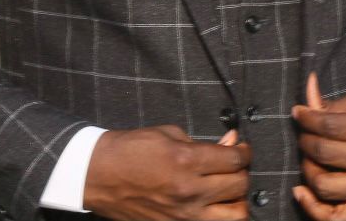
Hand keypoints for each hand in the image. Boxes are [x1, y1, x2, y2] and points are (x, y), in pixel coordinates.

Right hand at [83, 125, 251, 220]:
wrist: (101, 175)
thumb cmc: (131, 149)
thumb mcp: (169, 134)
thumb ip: (203, 143)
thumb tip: (230, 145)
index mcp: (186, 161)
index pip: (234, 159)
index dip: (244, 151)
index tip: (242, 147)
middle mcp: (189, 191)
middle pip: (240, 185)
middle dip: (242, 171)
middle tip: (234, 164)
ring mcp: (184, 215)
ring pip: (236, 215)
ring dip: (238, 200)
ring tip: (229, 189)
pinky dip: (220, 215)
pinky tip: (215, 204)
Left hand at [291, 73, 345, 220]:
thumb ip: (337, 105)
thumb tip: (306, 101)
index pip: (330, 126)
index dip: (307, 117)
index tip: (298, 112)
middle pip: (324, 154)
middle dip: (305, 138)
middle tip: (304, 129)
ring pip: (325, 186)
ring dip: (307, 167)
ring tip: (310, 154)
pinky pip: (338, 218)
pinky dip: (314, 208)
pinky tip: (302, 190)